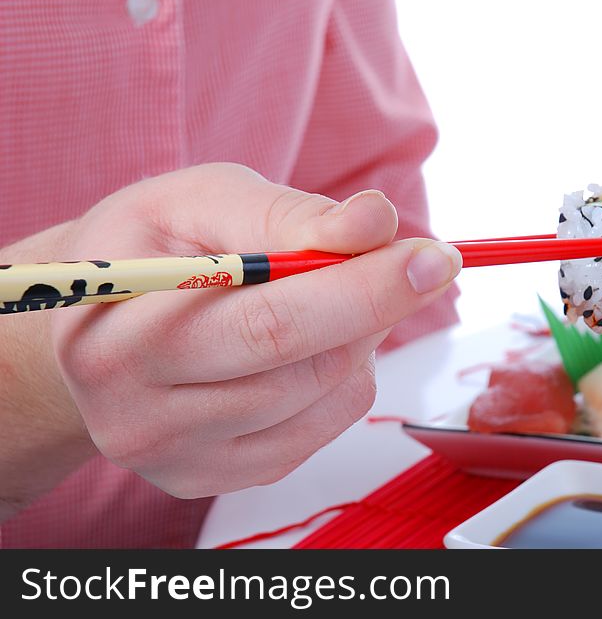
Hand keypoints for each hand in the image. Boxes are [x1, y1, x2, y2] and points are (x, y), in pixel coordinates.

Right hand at [46, 163, 459, 497]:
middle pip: (301, 369)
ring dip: (361, 336)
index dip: (362, 288)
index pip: (266, 322)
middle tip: (427, 262)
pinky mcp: (220, 476)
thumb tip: (375, 222)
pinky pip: (322, 429)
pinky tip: (320, 341)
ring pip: (323, 398)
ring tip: (339, 292)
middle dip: (381, 306)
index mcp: (117, 335)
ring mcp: (181, 458)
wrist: (95, 322)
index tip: (431, 255)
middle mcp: (138, 416)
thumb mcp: (198, 200)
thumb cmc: (149, 248)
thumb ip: (284, 212)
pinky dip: (344, 376)